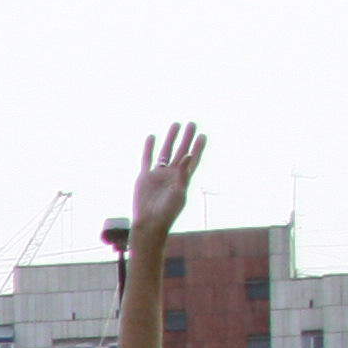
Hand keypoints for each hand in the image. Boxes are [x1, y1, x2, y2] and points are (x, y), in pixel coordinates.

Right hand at [129, 121, 204, 240]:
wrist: (148, 223)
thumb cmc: (167, 212)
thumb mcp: (178, 192)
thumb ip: (183, 173)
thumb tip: (188, 154)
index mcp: (182, 180)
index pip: (192, 160)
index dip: (198, 148)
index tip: (202, 135)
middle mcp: (171, 175)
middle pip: (181, 152)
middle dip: (186, 138)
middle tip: (192, 124)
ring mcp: (158, 175)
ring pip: (165, 152)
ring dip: (170, 139)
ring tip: (175, 125)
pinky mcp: (145, 177)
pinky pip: (147, 159)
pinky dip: (149, 148)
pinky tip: (152, 137)